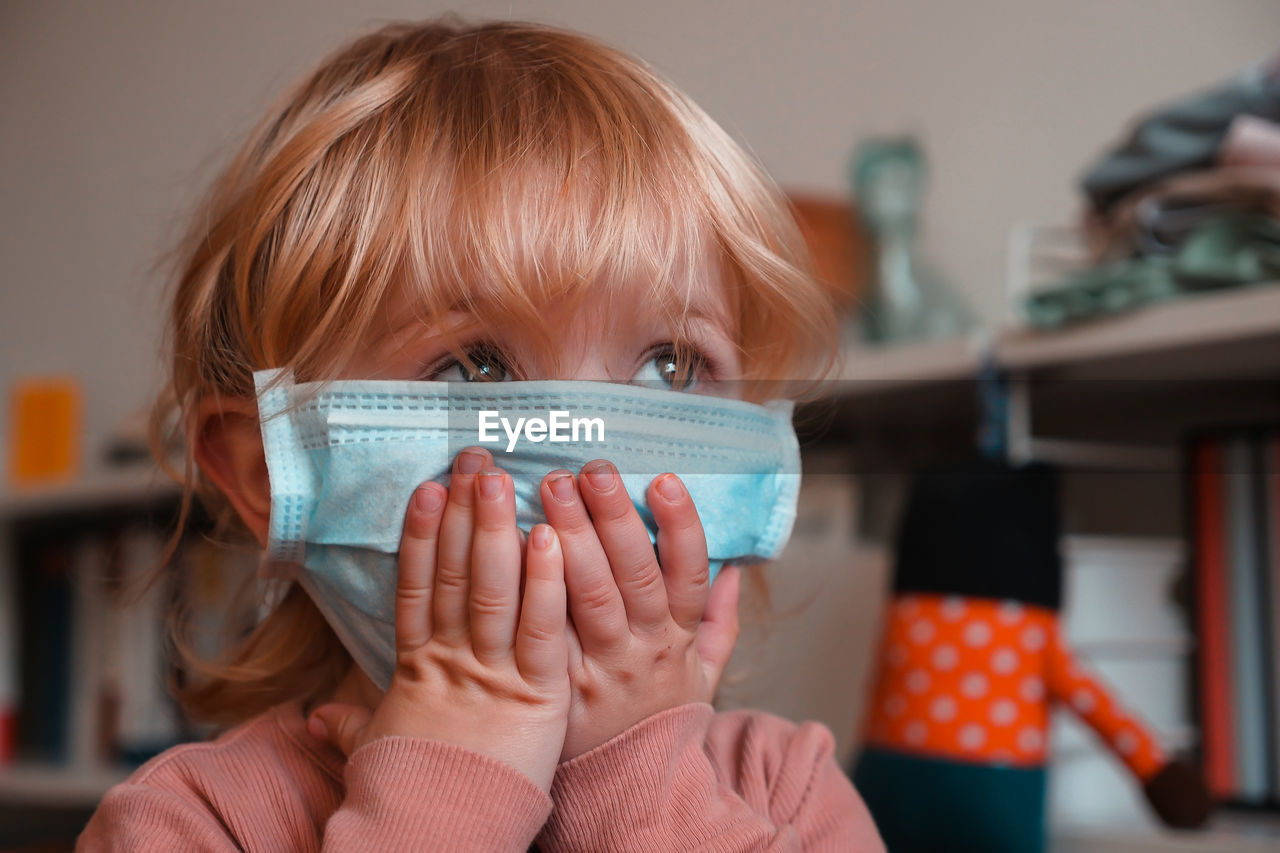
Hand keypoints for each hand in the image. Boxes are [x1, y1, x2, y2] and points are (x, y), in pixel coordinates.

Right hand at [308, 448, 570, 790]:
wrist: (435, 840)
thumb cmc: (410, 794)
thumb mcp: (379, 749)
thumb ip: (353, 723)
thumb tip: (315, 718)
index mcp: (417, 667)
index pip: (417, 587)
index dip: (421, 536)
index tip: (427, 489)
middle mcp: (452, 661)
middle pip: (456, 574)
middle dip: (463, 513)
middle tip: (473, 460)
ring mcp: (493, 674)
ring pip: (493, 589)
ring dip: (497, 530)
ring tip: (502, 479)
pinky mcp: (536, 695)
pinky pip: (538, 629)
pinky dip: (543, 582)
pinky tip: (548, 538)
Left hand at [539, 460, 740, 760]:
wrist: (624, 788)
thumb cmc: (660, 715)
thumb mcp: (706, 672)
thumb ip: (721, 619)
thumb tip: (736, 565)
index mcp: (681, 636)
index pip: (688, 574)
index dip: (680, 525)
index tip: (662, 479)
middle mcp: (642, 648)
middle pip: (632, 576)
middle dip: (611, 519)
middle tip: (588, 470)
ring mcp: (597, 666)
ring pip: (585, 597)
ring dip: (568, 538)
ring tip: (546, 488)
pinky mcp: (555, 683)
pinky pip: (542, 628)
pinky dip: (528, 585)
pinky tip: (510, 544)